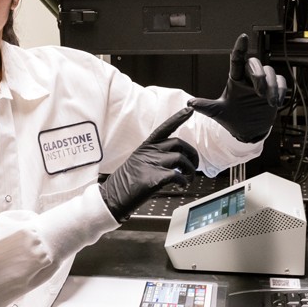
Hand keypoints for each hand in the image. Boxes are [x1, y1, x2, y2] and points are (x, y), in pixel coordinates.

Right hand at [99, 107, 200, 222]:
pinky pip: (177, 176)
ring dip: (190, 170)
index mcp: (146, 147)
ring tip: (188, 179)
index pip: (164, 128)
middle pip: (179, 144)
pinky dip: (184, 181)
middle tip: (194, 165)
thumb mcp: (139, 162)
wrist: (112, 197)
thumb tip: (175, 160)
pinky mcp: (154, 178)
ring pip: (181, 159)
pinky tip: (182, 186)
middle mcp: (149, 152)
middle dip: (192, 154)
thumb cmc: (126, 182)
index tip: (189, 109)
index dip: (177, 118)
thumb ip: (155, 157)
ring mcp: (151, 164)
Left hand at [189, 33, 287, 142]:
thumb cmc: (232, 118)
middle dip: (259, 75)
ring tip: (269, 102)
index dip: (240, 47)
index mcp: (236, 78)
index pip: (237, 59)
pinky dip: (281, 90)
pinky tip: (276, 102)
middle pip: (255, 64)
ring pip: (270, 71)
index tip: (243, 37)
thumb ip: (205, 106)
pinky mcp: (275, 90)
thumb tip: (190, 103)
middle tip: (259, 92)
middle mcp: (249, 78)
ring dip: (271, 86)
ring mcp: (263, 83)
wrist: (247, 131)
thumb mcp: (217, 112)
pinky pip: (281, 81)